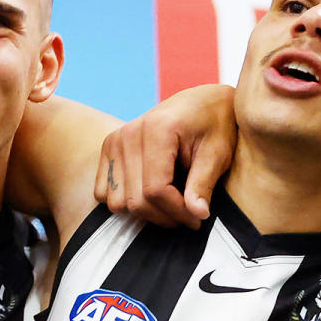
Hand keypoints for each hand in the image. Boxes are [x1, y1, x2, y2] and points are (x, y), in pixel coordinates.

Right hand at [94, 84, 236, 228]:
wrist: (200, 102)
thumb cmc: (213, 125)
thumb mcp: (217, 153)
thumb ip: (203, 184)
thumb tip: (197, 215)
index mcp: (157, 130)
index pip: (155, 190)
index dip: (177, 212)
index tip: (198, 218)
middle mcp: (129, 134)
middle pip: (134, 200)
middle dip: (164, 216)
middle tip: (189, 215)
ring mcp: (114, 141)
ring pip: (117, 202)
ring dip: (145, 212)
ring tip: (171, 204)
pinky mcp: (109, 148)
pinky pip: (103, 193)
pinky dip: (125, 201)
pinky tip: (151, 195)